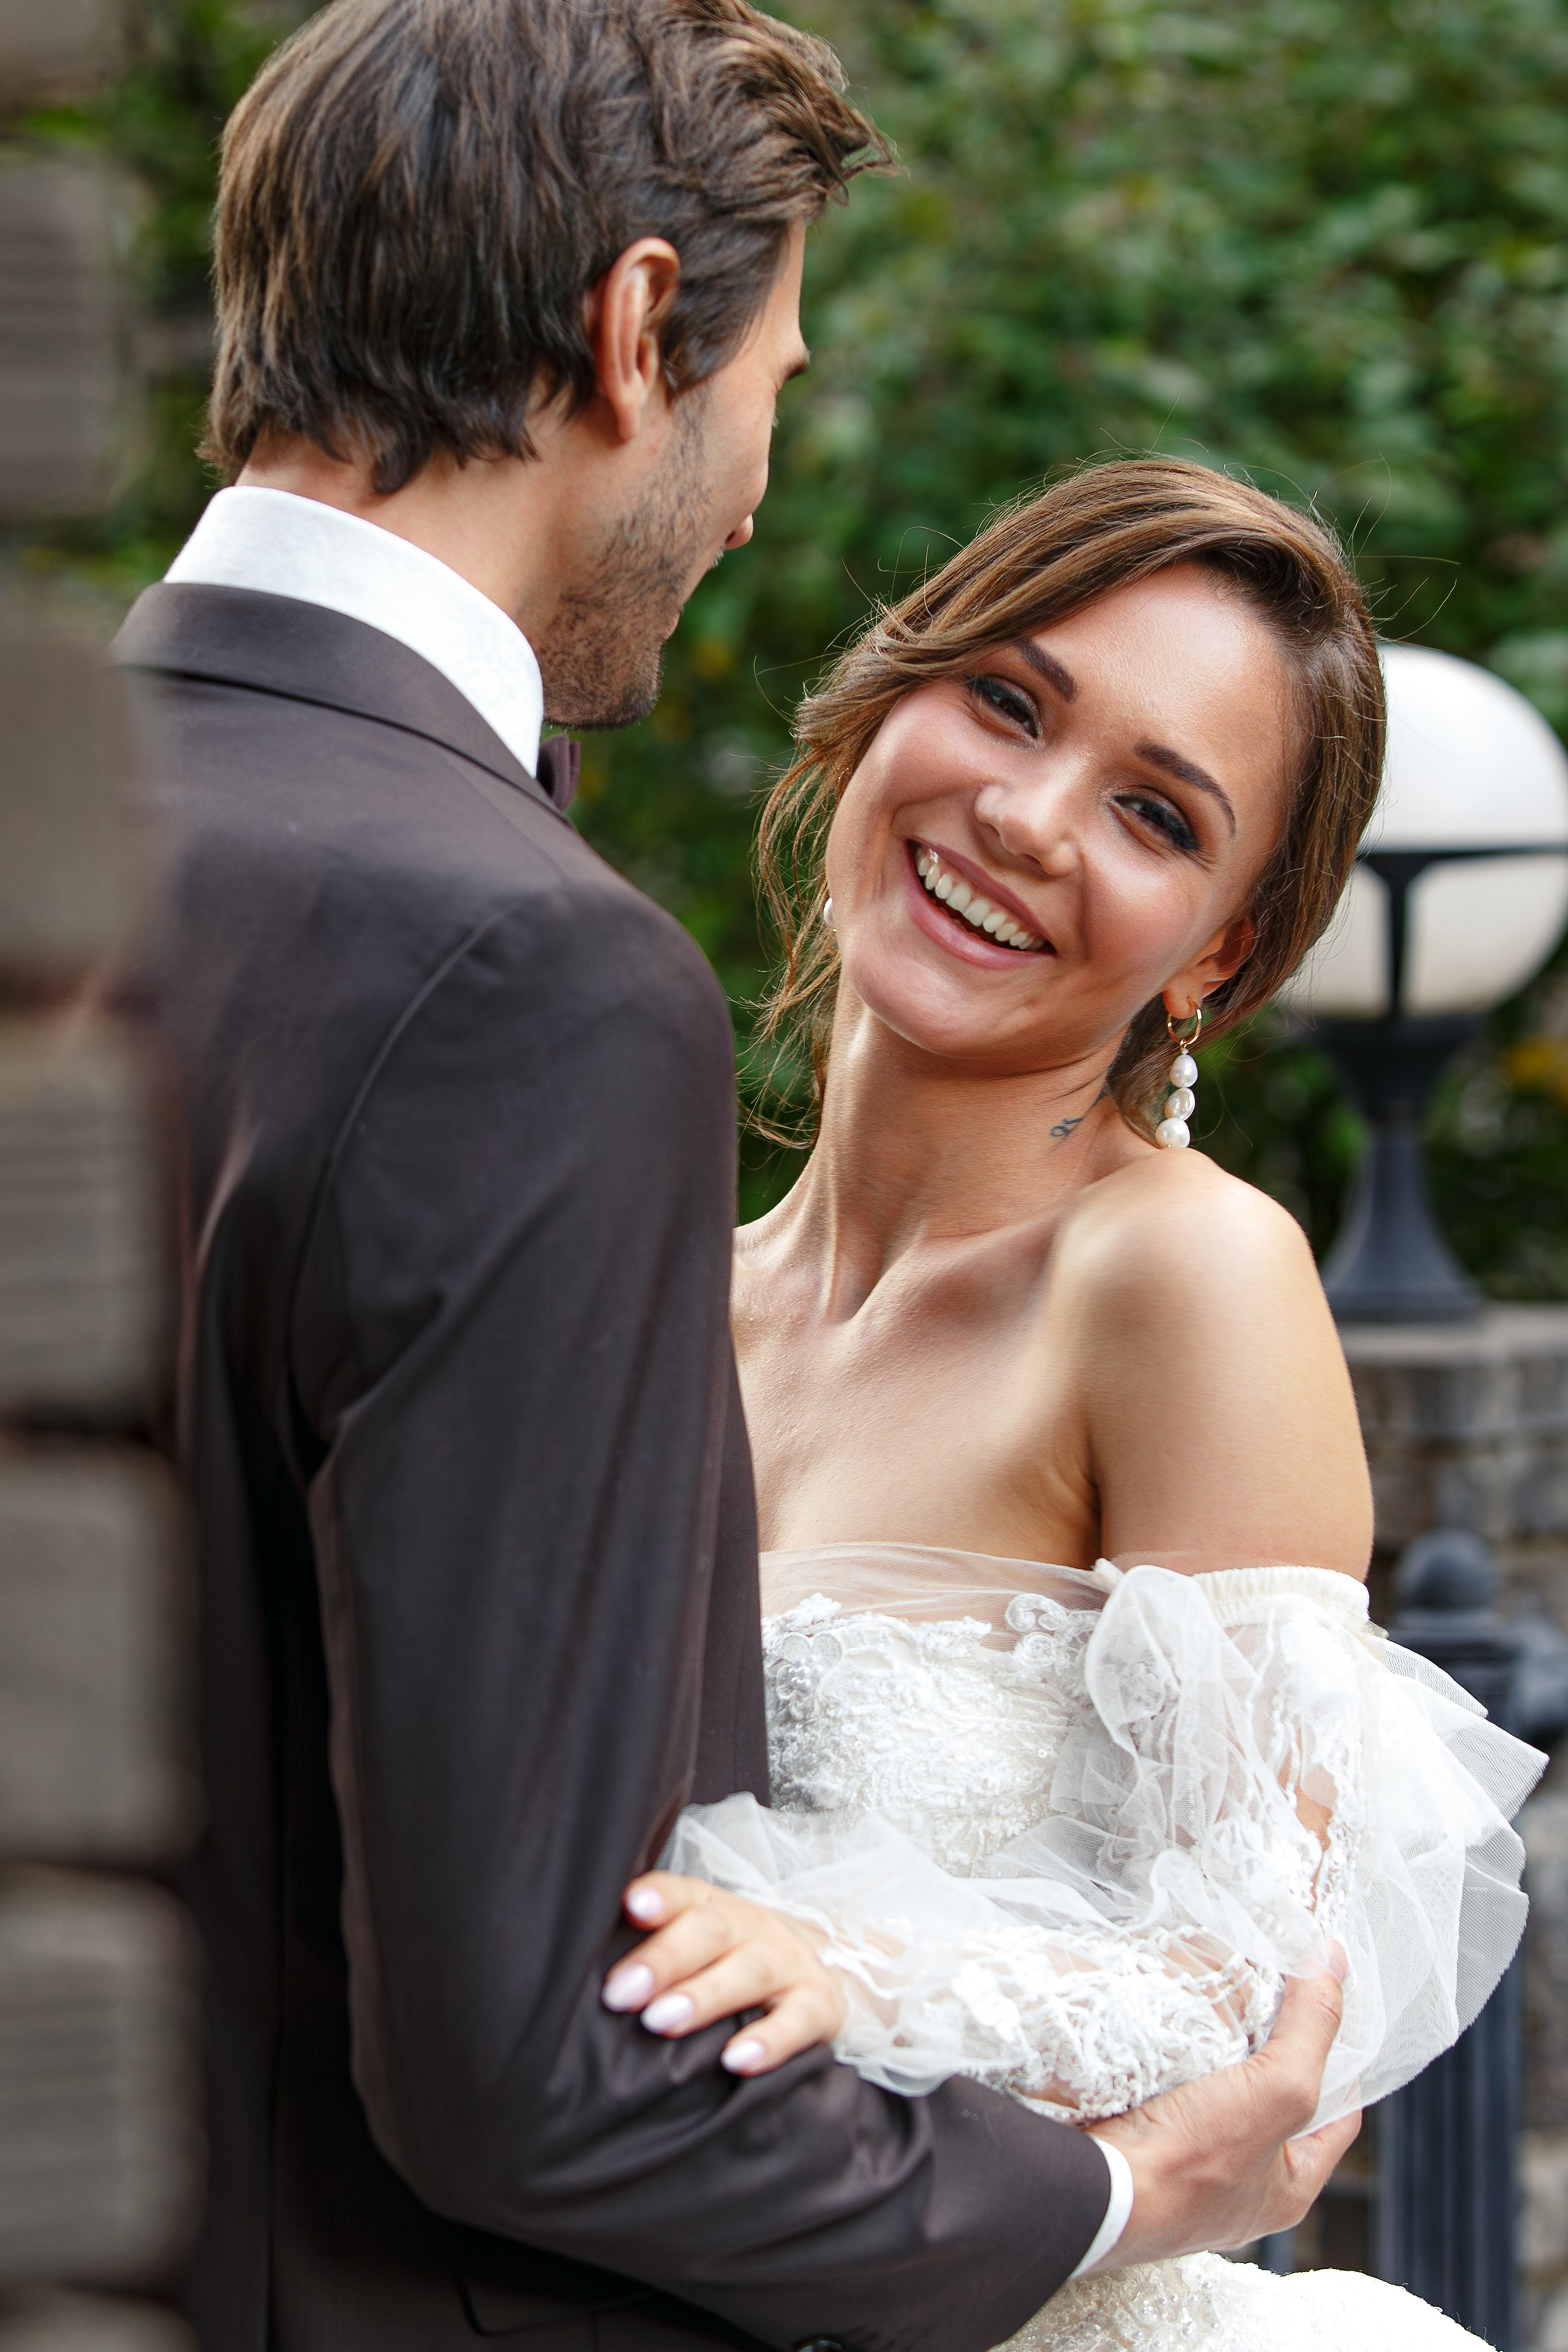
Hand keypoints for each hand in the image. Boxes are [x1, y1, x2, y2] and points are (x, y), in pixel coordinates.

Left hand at [602, 1871, 847, 2075]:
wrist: (828, 1969)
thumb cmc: (730, 1965)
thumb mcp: (696, 1947)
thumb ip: (650, 1951)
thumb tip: (573, 1970)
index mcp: (713, 1908)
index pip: (685, 1894)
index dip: (659, 1897)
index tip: (628, 1905)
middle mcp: (752, 1928)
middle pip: (711, 1930)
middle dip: (664, 1959)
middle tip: (621, 1993)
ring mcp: (789, 1964)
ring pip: (750, 1971)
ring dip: (705, 1995)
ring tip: (662, 2022)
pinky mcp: (819, 2006)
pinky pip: (799, 2019)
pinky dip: (771, 2040)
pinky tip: (737, 2061)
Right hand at [1084, 1953, 1359, 2269]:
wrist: (1096, 2191)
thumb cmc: (1193, 2162)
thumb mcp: (1278, 2090)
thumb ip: (1312, 2026)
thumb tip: (1332, 1958)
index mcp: (1289, 2186)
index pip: (1338, 2112)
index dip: (1341, 2056)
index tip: (1327, 2003)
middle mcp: (1245, 2181)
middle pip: (1276, 2095)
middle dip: (1273, 2042)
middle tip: (1268, 1987)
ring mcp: (1192, 2164)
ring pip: (1221, 2087)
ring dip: (1220, 2042)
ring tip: (1219, 1991)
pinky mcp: (1147, 2140)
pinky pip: (1174, 2086)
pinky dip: (1177, 2051)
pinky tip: (1173, 2019)